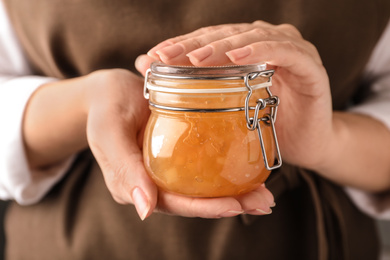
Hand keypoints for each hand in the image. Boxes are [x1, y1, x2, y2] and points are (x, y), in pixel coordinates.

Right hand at [84, 69, 274, 219]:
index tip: (236, 206)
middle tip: (264, 201)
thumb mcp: (110, 133)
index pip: (175, 203)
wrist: (107, 90)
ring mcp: (165, 170)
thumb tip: (146, 211)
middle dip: (230, 203)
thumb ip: (124, 170)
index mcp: (134, 186)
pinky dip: (223, 170)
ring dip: (234, 191)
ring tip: (264, 191)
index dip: (206, 207)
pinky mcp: (175, 154)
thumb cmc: (105, 106)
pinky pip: (200, 168)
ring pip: (202, 187)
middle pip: (194, 201)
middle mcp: (153, 183)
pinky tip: (246, 166)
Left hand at [136, 20, 332, 172]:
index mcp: (248, 50)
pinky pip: (284, 51)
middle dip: (194, 45)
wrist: (307, 145)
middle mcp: (268, 42)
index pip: (210, 40)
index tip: (153, 57)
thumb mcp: (226, 106)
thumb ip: (191, 85)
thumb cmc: (266, 124)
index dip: (181, 44)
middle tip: (165, 56)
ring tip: (196, 60)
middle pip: (226, 35)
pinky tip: (236, 59)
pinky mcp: (309, 65)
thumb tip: (144, 66)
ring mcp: (291, 50)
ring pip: (252, 37)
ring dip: (222, 47)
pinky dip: (259, 51)